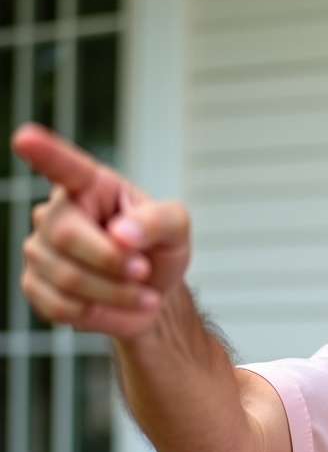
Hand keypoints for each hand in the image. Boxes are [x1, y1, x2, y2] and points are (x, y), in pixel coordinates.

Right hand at [13, 123, 190, 338]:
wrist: (151, 294)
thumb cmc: (160, 251)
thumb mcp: (177, 230)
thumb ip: (158, 221)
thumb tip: (120, 234)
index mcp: (89, 186)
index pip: (65, 167)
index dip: (45, 152)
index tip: (25, 138)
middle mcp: (55, 212)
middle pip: (66, 236)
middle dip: (113, 261)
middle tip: (144, 271)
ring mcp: (39, 249)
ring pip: (67, 278)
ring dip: (116, 293)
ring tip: (141, 292)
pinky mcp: (36, 285)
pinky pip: (61, 306)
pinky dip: (100, 313)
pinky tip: (118, 305)